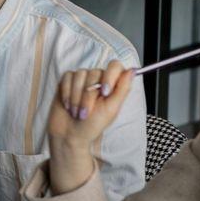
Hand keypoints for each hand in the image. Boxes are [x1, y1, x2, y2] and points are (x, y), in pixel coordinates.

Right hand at [45, 62, 135, 192]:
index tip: (104, 93)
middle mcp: (98, 78)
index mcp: (112, 84)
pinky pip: (67, 78)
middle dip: (88, 96)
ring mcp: (82, 78)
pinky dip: (67, 93)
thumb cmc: (93, 125)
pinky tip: (68, 105)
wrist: (71, 134)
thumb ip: (122, 89)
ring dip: (76, 97)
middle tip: (85, 113)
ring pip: (79, 75)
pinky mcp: (67, 80)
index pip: (114, 66)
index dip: (109, 76)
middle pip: (94, 73)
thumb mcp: (111, 110)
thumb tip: (132, 70)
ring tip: (76, 112)